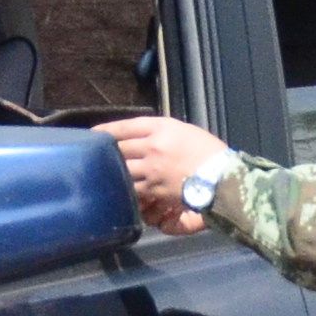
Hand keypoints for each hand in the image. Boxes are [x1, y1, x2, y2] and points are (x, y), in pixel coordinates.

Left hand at [98, 115, 235, 234]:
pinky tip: (119, 189)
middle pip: (119, 148)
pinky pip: (133, 188)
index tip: (92, 133)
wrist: (222, 176)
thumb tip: (139, 138)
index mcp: (161, 127)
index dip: (105, 130)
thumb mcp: (184, 130)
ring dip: (112, 171)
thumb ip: (160, 132)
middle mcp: (153, 146)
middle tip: (93, 156)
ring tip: (103, 174)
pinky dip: (125, 188)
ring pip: (122, 169)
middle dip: (105, 152)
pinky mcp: (155, 189)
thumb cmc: (208, 151)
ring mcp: (152, 169)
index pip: (125, 126)